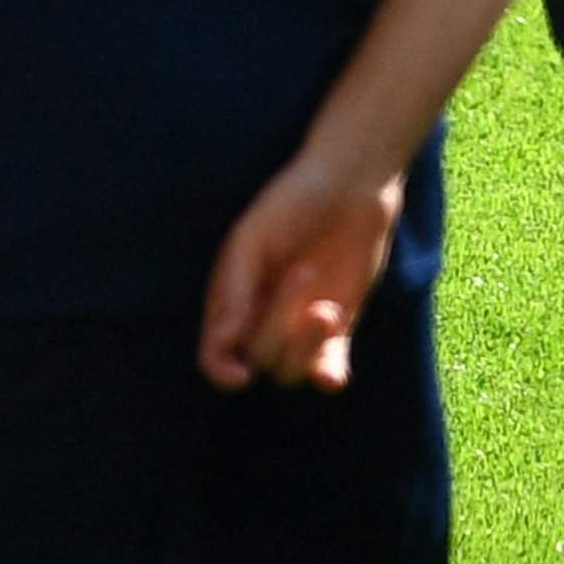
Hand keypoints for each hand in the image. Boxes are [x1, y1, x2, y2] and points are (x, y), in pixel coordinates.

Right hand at [199, 151, 401, 388]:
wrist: (349, 185)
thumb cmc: (291, 202)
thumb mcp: (254, 237)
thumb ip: (235, 289)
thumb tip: (225, 341)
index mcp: (230, 297)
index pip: (215, 353)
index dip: (222, 371)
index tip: (241, 375)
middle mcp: (260, 317)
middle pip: (257, 357)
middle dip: (277, 325)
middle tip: (303, 272)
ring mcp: (298, 327)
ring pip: (290, 370)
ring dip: (305, 347)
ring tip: (326, 309)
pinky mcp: (336, 330)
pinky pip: (327, 371)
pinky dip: (327, 378)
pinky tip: (333, 376)